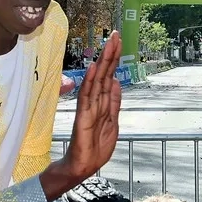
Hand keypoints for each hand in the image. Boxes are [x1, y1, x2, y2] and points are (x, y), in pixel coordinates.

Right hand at [42, 32, 121, 199]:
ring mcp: (89, 108)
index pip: (110, 76)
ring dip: (102, 63)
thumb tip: (117, 82)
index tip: (118, 41)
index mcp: (104, 102)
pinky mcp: (84, 117)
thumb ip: (114, 103)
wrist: (83, 166)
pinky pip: (87, 97)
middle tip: (115, 35)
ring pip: (97, 81)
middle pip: (104, 73)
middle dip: (110, 54)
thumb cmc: (96, 147)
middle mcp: (95, 101)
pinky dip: (91, 82)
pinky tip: (94, 68)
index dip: (114, 59)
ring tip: (107, 45)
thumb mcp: (113, 123)